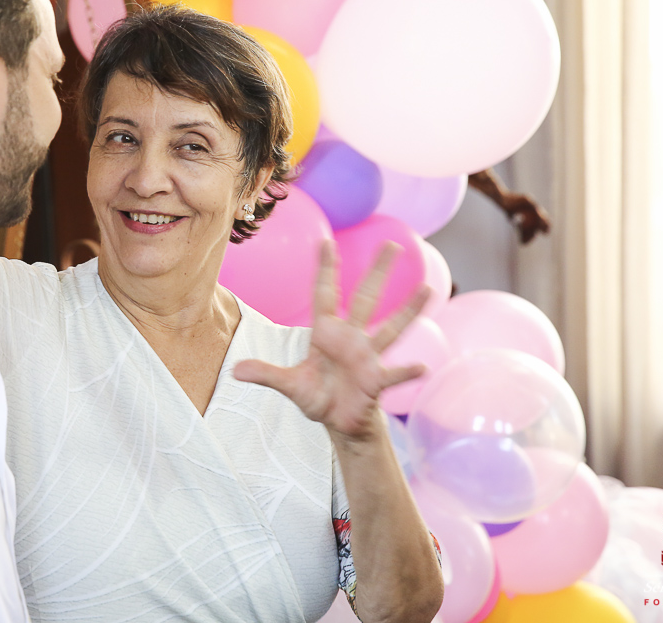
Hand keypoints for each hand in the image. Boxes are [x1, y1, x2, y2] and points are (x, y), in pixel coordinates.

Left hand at [233, 240, 429, 441]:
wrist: (340, 422)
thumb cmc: (317, 396)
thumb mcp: (289, 385)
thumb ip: (266, 375)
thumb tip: (235, 372)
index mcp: (326, 333)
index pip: (325, 294)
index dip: (325, 270)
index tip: (326, 241)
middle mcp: (351, 338)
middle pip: (366, 299)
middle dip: (378, 273)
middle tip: (393, 245)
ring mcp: (368, 357)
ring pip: (391, 328)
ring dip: (408, 310)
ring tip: (428, 289)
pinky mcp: (376, 381)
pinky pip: (393, 374)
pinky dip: (406, 371)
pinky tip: (422, 367)